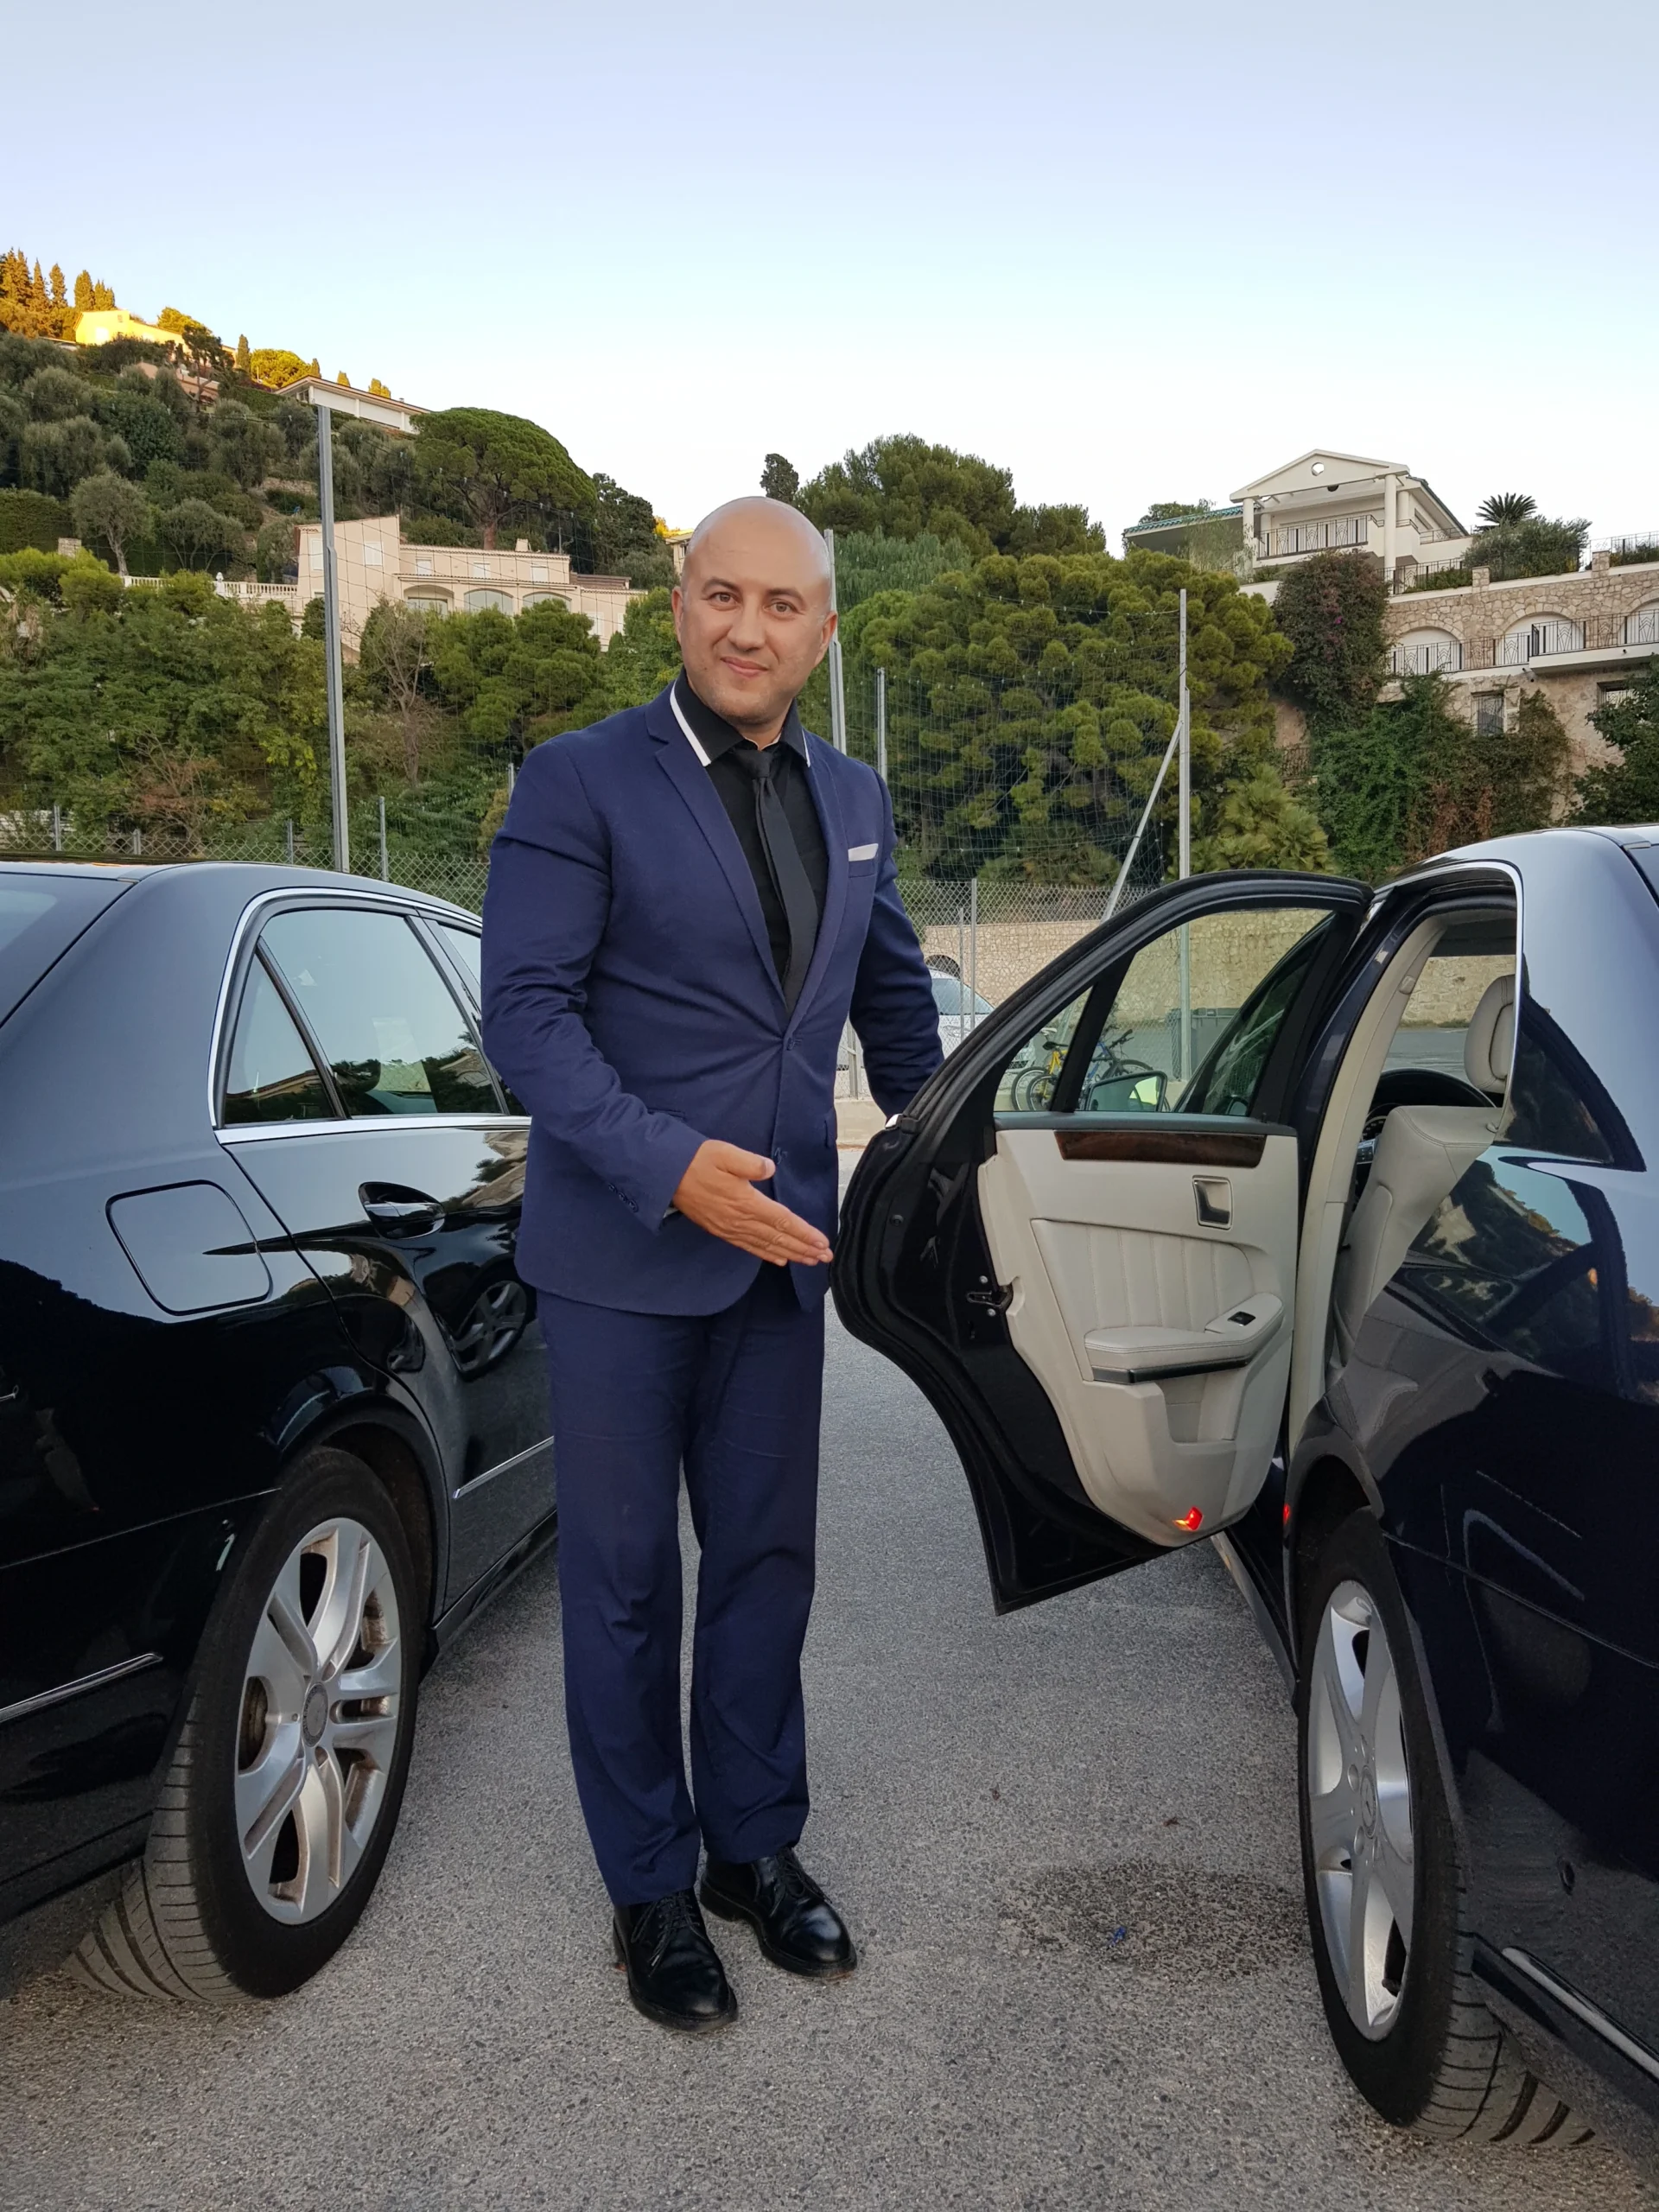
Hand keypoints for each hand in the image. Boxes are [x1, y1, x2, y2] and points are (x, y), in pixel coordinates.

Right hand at [670, 1141, 832, 1266]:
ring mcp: (729, 1228)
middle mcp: (740, 1220)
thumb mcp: (725, 1153)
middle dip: (803, 1248)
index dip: (804, 1233)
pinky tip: (779, 1259)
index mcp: (746, 1201)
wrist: (665, 1175)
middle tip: (825, 1257)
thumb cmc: (697, 1160)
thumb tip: (769, 1168)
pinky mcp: (720, 1230)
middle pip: (778, 1238)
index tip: (822, 1243)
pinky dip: (766, 1255)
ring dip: (790, 1254)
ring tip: (810, 1261)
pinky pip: (748, 1247)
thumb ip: (750, 1163)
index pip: (782, 1220)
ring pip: (766, 1246)